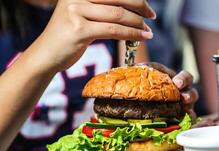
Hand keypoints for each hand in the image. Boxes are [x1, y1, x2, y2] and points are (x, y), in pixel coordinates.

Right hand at [32, 0, 155, 72]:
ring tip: (148, 31)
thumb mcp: (82, 15)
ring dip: (138, 23)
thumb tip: (131, 9)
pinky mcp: (78, 29)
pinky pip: (113, 30)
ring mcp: (75, 11)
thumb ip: (102, 9)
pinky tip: (142, 37)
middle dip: (140, 6)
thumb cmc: (67, 37)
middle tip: (152, 16)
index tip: (147, 6)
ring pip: (117, 15)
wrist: (46, 55)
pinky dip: (131, 34)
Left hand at [139, 62, 198, 117]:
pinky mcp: (179, 115)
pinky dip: (188, 118)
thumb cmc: (145, 80)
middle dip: (189, 94)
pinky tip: (186, 119)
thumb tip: (132, 66)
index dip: (183, 79)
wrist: (140, 93)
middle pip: (192, 91)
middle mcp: (182, 91)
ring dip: (189, 106)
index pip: (186, 77)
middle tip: (183, 97)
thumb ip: (142, 69)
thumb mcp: (144, 73)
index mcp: (175, 79)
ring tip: (185, 109)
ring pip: (191, 104)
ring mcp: (182, 104)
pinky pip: (187, 117)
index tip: (177, 83)